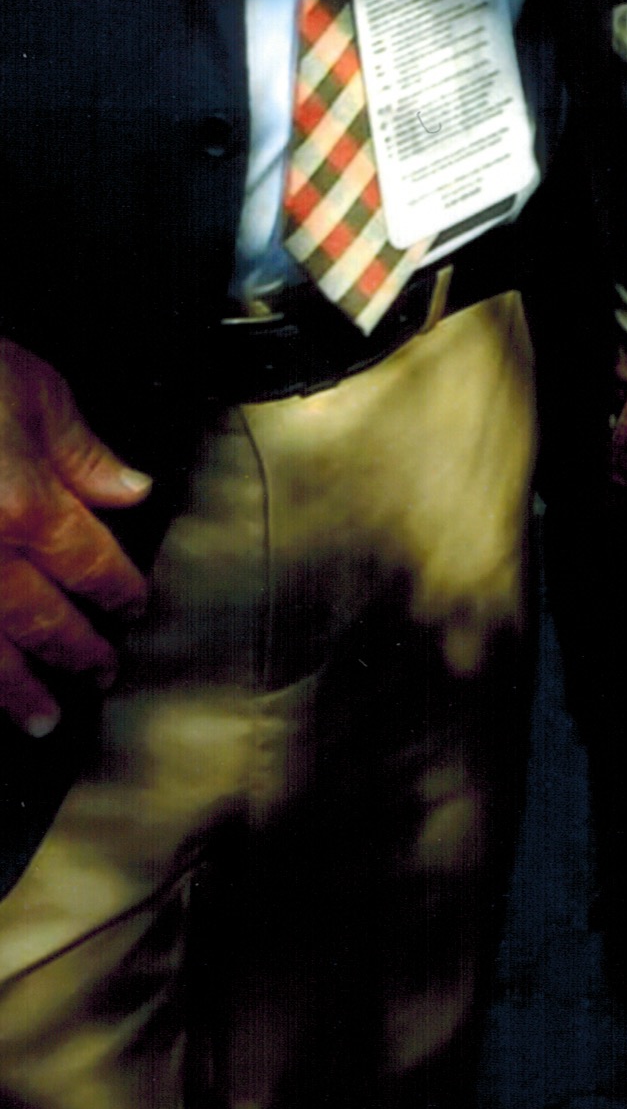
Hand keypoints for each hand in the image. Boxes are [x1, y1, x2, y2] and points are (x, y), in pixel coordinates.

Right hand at [0, 342, 149, 737]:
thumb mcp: (33, 390)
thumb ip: (82, 451)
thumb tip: (131, 492)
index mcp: (24, 506)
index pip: (88, 564)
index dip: (117, 589)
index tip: (131, 607)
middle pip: (37, 622)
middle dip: (74, 652)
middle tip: (99, 674)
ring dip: (14, 691)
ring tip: (40, 718)